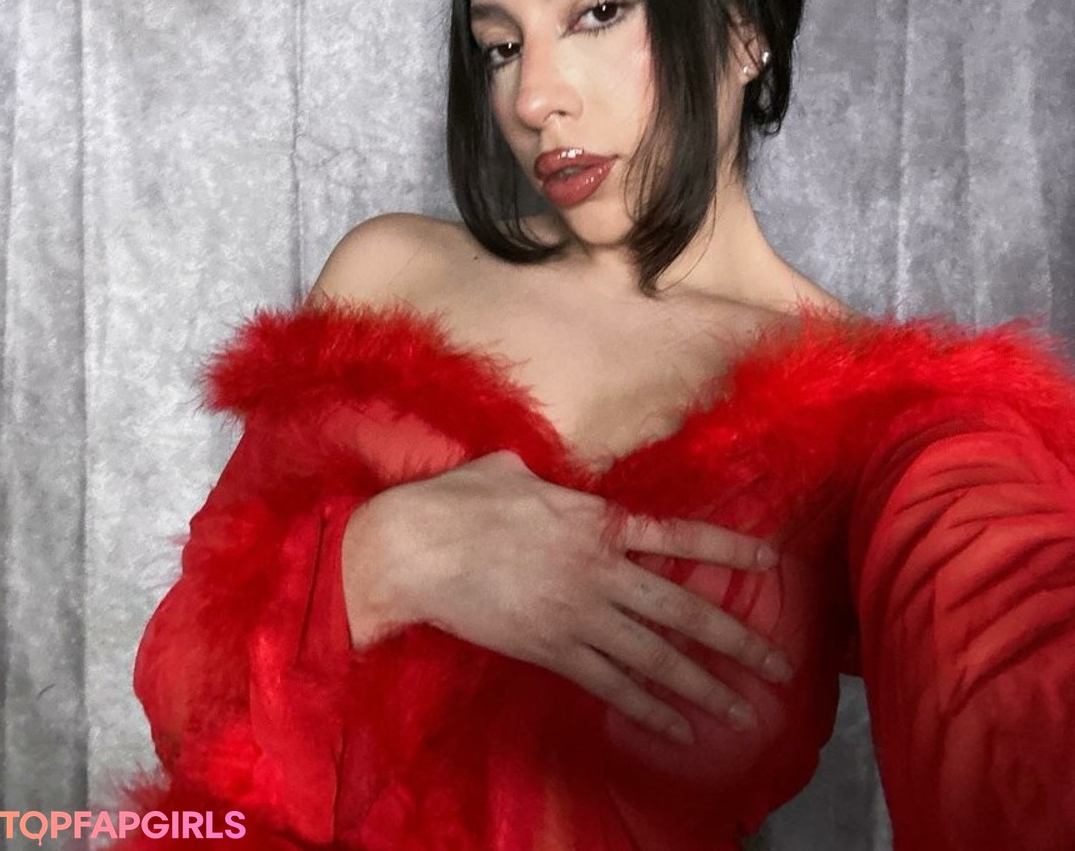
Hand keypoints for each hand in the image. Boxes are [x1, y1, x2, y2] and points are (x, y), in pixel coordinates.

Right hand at [341, 451, 791, 743]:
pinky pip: (609, 685)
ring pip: (654, 659)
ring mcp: (577, 617)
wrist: (415, 550)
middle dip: (735, 639)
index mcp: (597, 522)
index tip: (770, 561)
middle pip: (681, 610)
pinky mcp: (550, 651)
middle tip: (780, 667)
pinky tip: (677, 728)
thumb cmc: (460, 500)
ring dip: (703, 687)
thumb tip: (545, 475)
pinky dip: (647, 708)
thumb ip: (546, 477)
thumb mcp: (511, 468)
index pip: (678, 537)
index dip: (727, 547)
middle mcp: (600, 573)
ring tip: (744, 713)